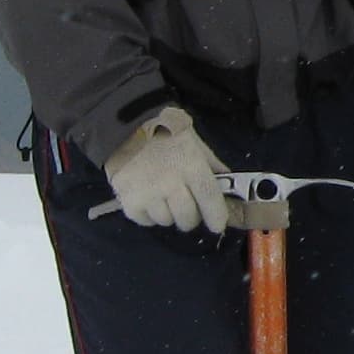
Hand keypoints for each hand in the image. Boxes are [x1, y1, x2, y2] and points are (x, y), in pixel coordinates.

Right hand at [103, 105, 231, 232]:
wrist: (125, 127)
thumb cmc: (164, 131)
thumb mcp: (195, 142)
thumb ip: (211, 164)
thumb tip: (228, 184)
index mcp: (191, 166)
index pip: (209, 200)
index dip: (217, 217)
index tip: (217, 225)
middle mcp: (170, 183)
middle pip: (187, 217)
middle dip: (191, 216)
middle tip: (187, 206)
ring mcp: (147, 194)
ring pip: (166, 221)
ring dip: (168, 214)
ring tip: (163, 196)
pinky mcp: (128, 202)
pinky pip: (145, 221)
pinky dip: (149, 215)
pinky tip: (148, 198)